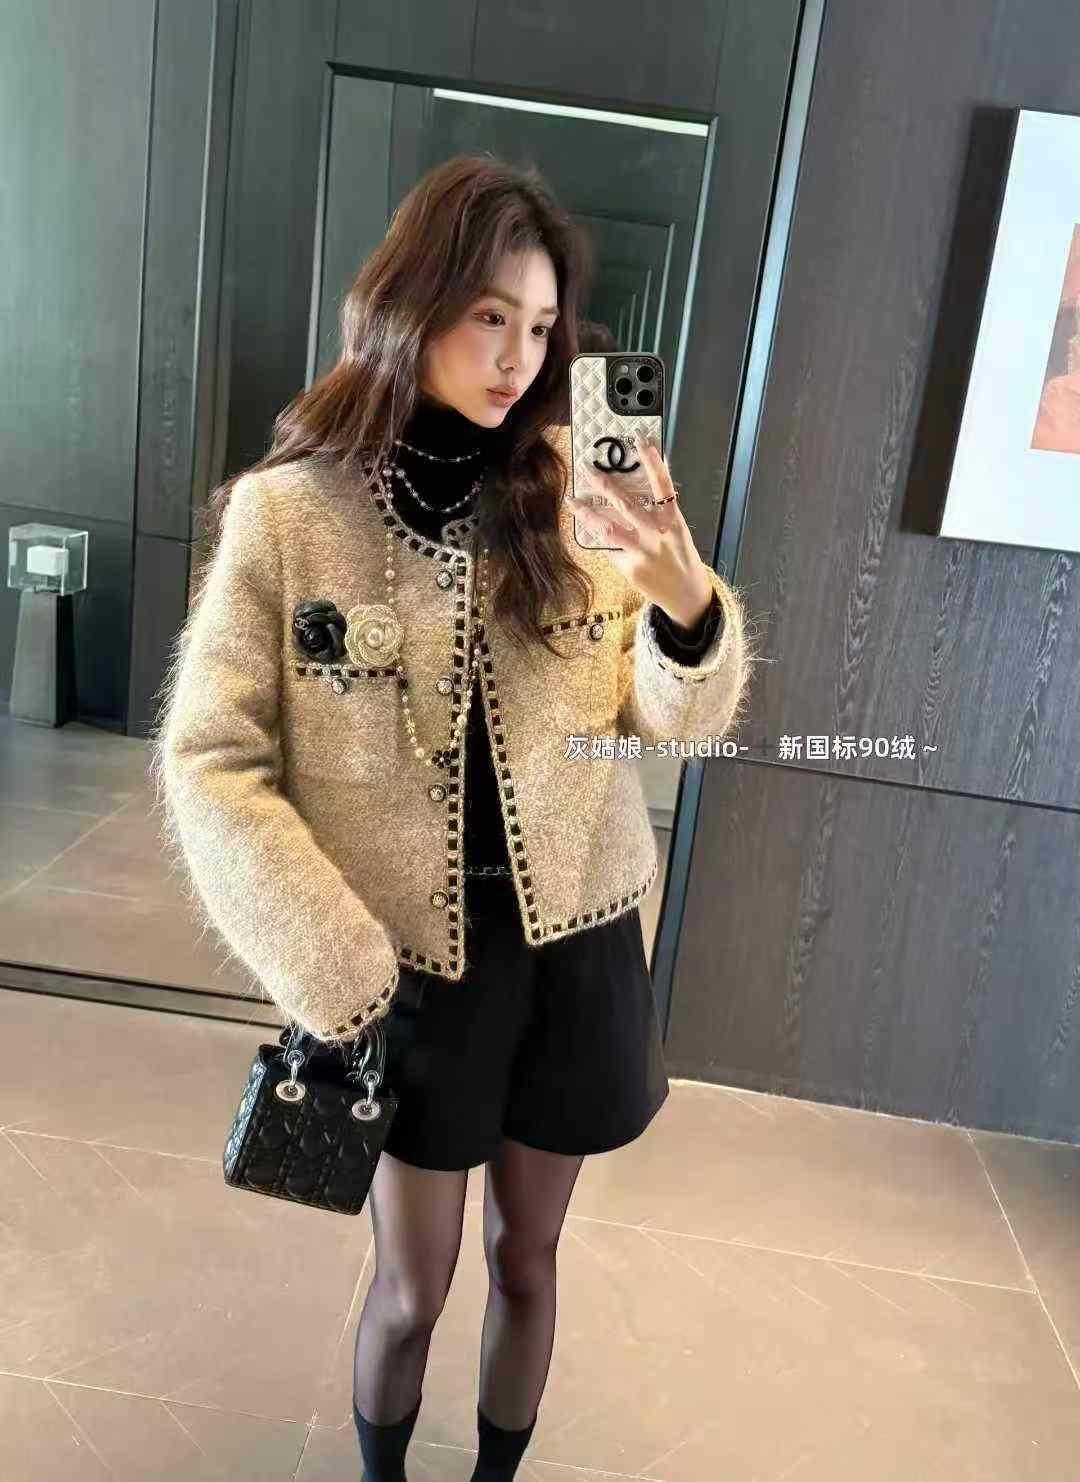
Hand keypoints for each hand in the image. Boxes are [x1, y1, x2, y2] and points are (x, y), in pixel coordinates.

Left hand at [570, 437, 713, 628]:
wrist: (687, 596)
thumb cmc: (681, 559)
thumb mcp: (678, 532)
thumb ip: (662, 512)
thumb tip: (639, 488)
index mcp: (673, 521)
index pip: (663, 486)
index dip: (653, 462)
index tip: (640, 440)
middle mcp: (658, 535)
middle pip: (627, 504)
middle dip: (605, 485)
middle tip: (587, 468)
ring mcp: (643, 553)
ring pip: (610, 529)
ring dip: (588, 513)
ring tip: (572, 500)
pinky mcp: (631, 569)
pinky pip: (611, 550)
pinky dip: (600, 540)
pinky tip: (588, 530)